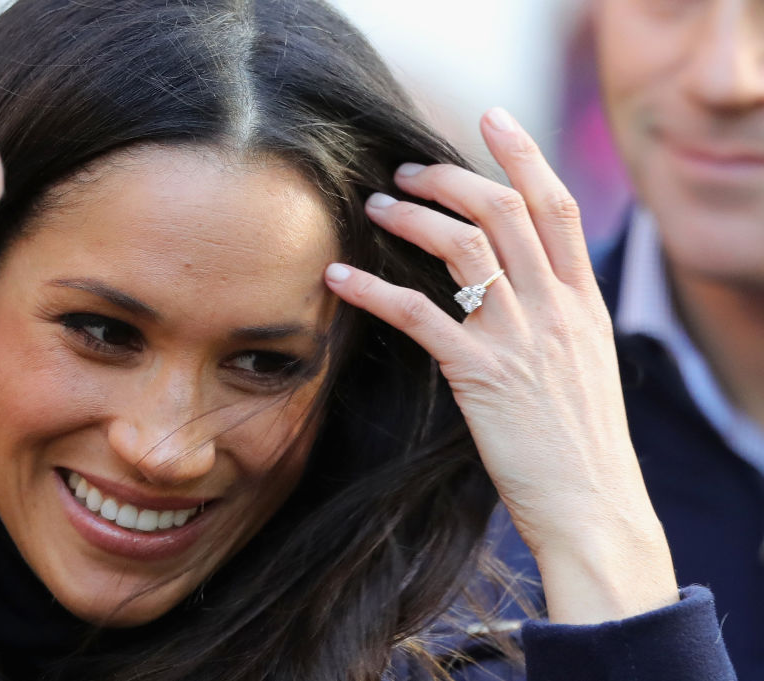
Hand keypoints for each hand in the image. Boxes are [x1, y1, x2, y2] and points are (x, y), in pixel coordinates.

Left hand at [324, 108, 677, 623]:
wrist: (594, 508)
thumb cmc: (583, 443)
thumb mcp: (586, 363)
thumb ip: (558, 314)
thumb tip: (521, 280)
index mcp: (584, 302)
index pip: (557, 206)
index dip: (523, 153)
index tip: (492, 116)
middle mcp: (555, 308)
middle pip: (502, 212)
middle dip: (450, 178)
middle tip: (406, 172)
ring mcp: (519, 339)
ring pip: (462, 249)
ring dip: (412, 219)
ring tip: (375, 208)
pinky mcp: (480, 376)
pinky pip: (418, 315)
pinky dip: (373, 290)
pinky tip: (340, 277)